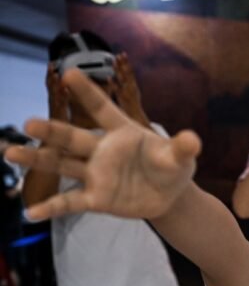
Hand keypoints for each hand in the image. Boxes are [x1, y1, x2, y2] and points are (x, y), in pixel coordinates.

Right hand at [6, 69, 200, 220]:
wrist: (169, 196)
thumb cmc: (172, 168)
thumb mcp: (181, 158)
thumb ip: (183, 148)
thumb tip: (193, 141)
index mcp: (123, 132)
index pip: (103, 109)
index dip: (88, 92)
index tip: (69, 72)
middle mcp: (103, 150)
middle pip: (73, 138)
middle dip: (52, 131)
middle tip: (29, 123)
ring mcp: (97, 174)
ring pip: (62, 164)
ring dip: (37, 159)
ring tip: (10, 152)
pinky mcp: (97, 198)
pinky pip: (70, 202)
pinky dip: (52, 207)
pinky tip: (31, 213)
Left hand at [112, 53, 149, 126]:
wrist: (136, 118)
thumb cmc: (132, 107)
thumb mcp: (133, 94)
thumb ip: (128, 85)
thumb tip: (121, 77)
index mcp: (133, 86)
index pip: (130, 71)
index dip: (127, 62)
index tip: (123, 54)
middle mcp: (131, 87)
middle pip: (127, 73)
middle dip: (123, 63)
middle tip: (119, 54)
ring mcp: (127, 92)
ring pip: (122, 79)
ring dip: (118, 70)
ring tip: (114, 62)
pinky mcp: (122, 98)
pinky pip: (117, 90)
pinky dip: (113, 83)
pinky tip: (109, 78)